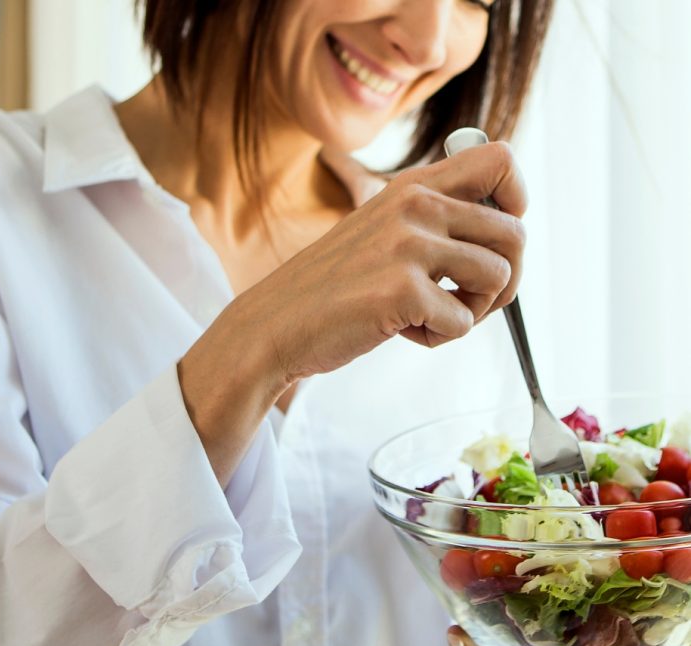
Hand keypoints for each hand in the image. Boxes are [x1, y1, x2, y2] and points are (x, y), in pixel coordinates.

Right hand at [227, 140, 526, 384]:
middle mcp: (415, 206)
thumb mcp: (381, 230)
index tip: (494, 240)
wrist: (276, 323)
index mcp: (412, 186)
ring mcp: (408, 246)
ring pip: (499, 278)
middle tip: (468, 301)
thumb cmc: (333, 287)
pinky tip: (403, 331)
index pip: (501, 159)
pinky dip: (439, 338)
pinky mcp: (402, 290)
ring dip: (473, 312)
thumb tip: (505, 224)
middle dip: (505, 280)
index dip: (516, 201)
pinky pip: (462, 323)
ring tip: (431, 316)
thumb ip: (432, 218)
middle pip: (515, 232)